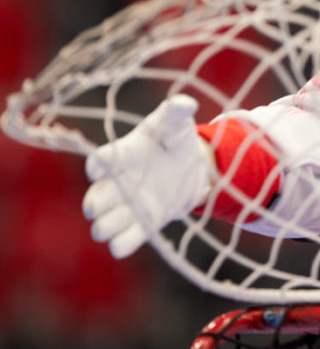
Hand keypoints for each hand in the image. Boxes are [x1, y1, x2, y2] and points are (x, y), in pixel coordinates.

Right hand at [83, 95, 214, 257]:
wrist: (193, 166)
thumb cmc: (176, 139)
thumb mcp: (177, 125)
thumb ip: (177, 113)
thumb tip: (184, 103)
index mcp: (124, 155)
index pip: (102, 160)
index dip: (97, 165)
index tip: (98, 168)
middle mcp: (119, 183)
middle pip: (96, 198)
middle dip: (96, 203)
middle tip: (103, 204)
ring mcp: (129, 206)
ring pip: (103, 224)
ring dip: (107, 227)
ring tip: (119, 222)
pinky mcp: (144, 224)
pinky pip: (123, 242)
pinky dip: (123, 244)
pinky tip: (128, 239)